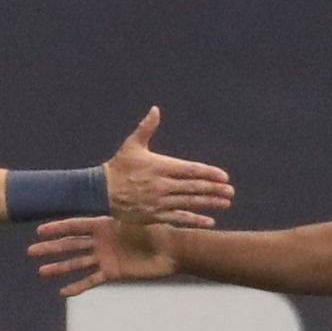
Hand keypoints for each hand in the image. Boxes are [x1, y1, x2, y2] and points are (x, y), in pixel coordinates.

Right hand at [29, 217, 178, 296]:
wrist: (173, 250)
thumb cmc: (158, 229)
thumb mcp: (137, 216)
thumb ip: (122, 209)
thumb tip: (118, 186)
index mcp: (105, 225)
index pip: (75, 226)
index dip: (57, 229)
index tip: (39, 231)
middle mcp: (102, 241)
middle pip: (71, 245)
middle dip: (51, 248)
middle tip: (31, 251)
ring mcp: (106, 257)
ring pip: (77, 263)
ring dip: (59, 267)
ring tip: (41, 271)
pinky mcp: (113, 273)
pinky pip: (91, 280)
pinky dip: (78, 286)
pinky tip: (63, 291)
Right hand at [103, 107, 233, 226]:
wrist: (101, 191)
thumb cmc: (118, 167)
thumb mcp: (132, 145)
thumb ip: (146, 128)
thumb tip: (156, 109)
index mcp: (161, 166)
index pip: (191, 170)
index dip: (209, 173)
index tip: (224, 177)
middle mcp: (163, 184)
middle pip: (194, 187)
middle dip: (214, 189)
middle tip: (230, 191)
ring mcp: (160, 201)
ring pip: (190, 202)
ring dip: (209, 203)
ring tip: (225, 203)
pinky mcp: (155, 215)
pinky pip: (179, 218)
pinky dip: (195, 220)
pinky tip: (209, 221)